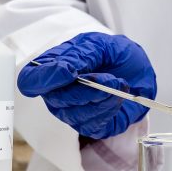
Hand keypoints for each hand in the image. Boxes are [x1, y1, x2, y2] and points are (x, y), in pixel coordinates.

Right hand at [17, 32, 156, 139]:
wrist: (141, 71)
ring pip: (75, 114)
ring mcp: (71, 112)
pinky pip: (93, 124)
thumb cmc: (116, 55)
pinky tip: (118, 95)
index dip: (44, 79)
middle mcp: (56, 93)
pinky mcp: (89, 126)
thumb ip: (81, 55)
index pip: (30, 80)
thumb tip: (63, 69)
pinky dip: (110, 107)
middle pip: (55, 99)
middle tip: (108, 78)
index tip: (68, 72)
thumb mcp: (101, 44)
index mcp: (51, 68)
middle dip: (84, 89)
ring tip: (118, 83)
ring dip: (101, 98)